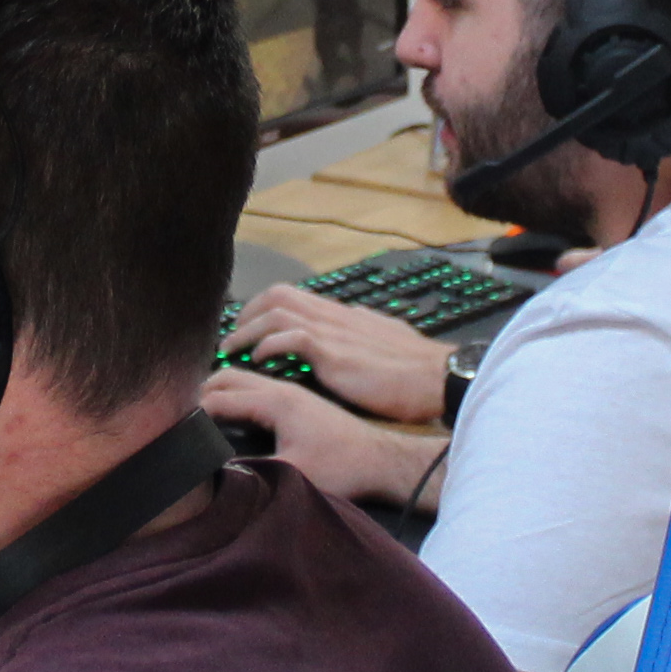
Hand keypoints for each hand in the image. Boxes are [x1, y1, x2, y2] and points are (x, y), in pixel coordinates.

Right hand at [200, 370, 439, 506]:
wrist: (382, 459)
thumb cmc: (343, 466)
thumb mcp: (293, 472)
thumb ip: (252, 469)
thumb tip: (218, 469)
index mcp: (276, 401)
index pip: (220, 397)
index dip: (194, 411)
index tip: (175, 427)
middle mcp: (281, 389)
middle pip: (227, 377)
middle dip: (200, 393)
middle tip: (180, 414)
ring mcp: (290, 392)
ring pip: (242, 377)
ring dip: (218, 388)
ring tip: (198, 408)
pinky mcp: (298, 399)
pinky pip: (256, 384)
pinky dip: (236, 390)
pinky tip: (233, 408)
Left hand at [215, 286, 445, 422]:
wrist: (439, 376)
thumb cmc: (418, 368)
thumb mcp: (389, 339)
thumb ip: (368, 329)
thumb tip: (357, 322)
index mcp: (345, 314)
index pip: (296, 297)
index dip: (264, 309)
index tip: (248, 328)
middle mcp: (335, 315)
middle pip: (278, 295)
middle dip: (247, 314)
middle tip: (231, 339)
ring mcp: (334, 330)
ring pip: (276, 311)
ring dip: (247, 330)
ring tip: (231, 352)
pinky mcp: (334, 351)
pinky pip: (291, 337)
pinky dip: (268, 345)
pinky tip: (259, 360)